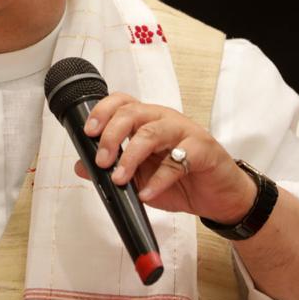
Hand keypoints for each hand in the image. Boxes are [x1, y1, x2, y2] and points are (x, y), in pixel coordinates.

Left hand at [73, 92, 256, 223]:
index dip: (102, 112)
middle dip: (111, 136)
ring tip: (119, 178)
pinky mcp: (203, 150)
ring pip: (152, 133)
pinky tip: (146, 194)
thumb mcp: (139, 178)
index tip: (88, 132)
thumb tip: (80, 166)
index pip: (121, 102)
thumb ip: (112, 169)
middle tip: (102, 161)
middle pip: (132, 114)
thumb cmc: (180, 181)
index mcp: (147, 120)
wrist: (217, 197)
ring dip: (130, 157)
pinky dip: (158, 180)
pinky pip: (177, 161)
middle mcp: (164, 120)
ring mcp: (185, 132)